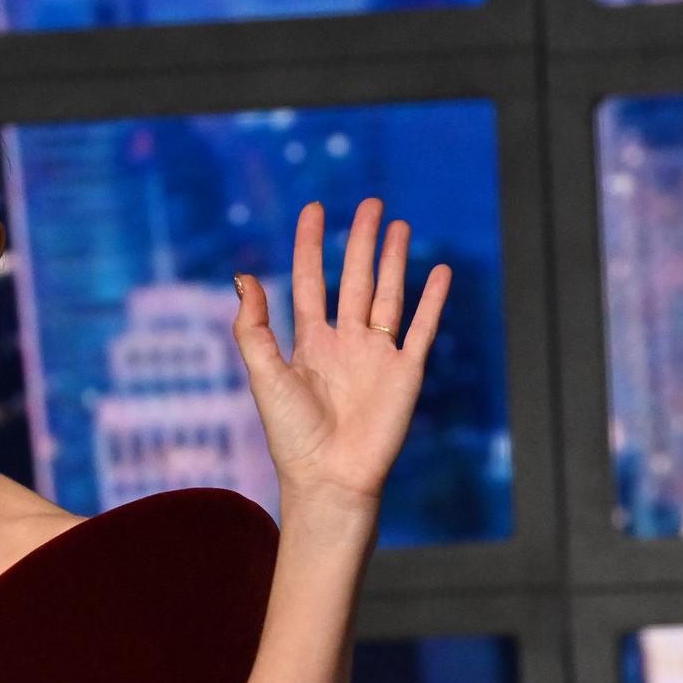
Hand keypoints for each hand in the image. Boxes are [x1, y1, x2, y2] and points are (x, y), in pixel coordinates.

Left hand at [232, 198, 449, 506]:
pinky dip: (433, 301)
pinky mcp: (405, 373)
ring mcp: (376, 356)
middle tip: (371, 204)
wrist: (330, 478)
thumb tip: (242, 276)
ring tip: (399, 225)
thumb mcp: (264, 375)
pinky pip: (422, 329)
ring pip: (388, 295)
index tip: (315, 209)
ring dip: (394, 260)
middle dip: (362, 241)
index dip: (311, 245)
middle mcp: (344, 343)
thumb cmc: (292, 436)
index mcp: (309, 342)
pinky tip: (440, 272)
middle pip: (354, 279)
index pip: (309, 280)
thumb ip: (253, 327)